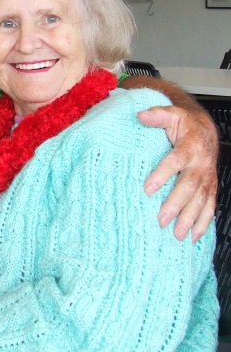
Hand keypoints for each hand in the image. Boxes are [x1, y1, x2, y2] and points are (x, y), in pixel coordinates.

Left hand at [138, 104, 217, 241]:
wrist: (205, 130)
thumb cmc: (184, 124)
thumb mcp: (170, 115)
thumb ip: (156, 115)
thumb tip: (141, 115)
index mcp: (190, 146)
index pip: (175, 161)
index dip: (162, 174)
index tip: (147, 188)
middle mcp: (200, 164)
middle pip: (188, 186)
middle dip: (175, 204)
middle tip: (161, 219)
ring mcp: (207, 178)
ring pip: (200, 201)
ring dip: (189, 219)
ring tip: (176, 234)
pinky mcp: (210, 188)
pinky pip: (210, 207)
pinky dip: (204, 223)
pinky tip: (194, 236)